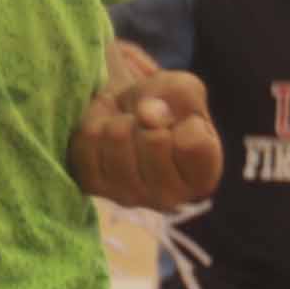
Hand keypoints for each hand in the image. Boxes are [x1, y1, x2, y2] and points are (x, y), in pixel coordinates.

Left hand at [72, 63, 223, 215]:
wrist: (123, 110)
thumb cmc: (163, 104)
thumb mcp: (186, 91)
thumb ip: (181, 99)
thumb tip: (148, 116)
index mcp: (202, 179)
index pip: (192, 145)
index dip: (183, 118)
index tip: (178, 121)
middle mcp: (169, 198)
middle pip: (154, 140)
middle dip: (147, 116)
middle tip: (146, 122)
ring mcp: (129, 196)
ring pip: (118, 137)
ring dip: (120, 119)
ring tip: (127, 125)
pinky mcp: (93, 186)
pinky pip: (87, 142)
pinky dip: (94, 123)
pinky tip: (106, 133)